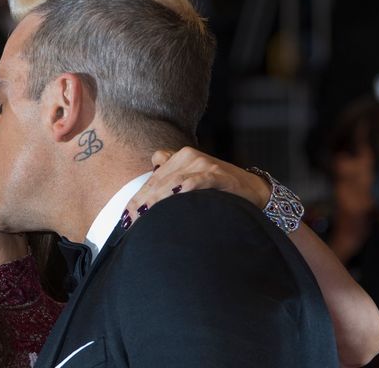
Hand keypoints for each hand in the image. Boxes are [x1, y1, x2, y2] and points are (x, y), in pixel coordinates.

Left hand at [125, 146, 271, 221]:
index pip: (152, 179)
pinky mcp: (217, 173)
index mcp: (178, 156)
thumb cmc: (217, 188)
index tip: (126, 219)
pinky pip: (196, 181)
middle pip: (158, 182)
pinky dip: (185, 189)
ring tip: (145, 216)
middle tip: (131, 223)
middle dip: (143, 203)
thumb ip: (170, 178)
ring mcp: (202, 163)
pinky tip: (175, 197)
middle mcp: (187, 156)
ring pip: (172, 182)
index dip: (138, 199)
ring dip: (157, 200)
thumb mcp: (191, 179)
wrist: (252, 189)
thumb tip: (146, 193)